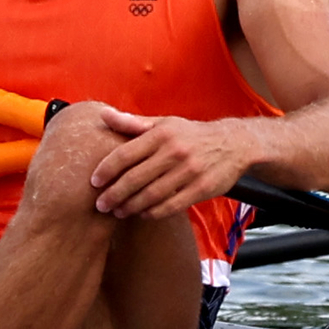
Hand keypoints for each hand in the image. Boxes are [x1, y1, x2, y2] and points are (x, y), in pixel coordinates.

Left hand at [82, 105, 249, 221]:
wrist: (234, 144)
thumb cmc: (192, 134)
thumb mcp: (164, 123)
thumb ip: (132, 123)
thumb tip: (103, 115)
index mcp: (161, 134)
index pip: (125, 154)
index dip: (106, 171)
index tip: (94, 183)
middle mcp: (174, 152)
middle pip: (135, 178)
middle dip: (113, 195)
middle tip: (100, 205)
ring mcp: (189, 171)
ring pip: (151, 195)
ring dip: (130, 207)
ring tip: (118, 212)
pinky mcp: (201, 188)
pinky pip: (171, 206)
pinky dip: (153, 212)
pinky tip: (143, 213)